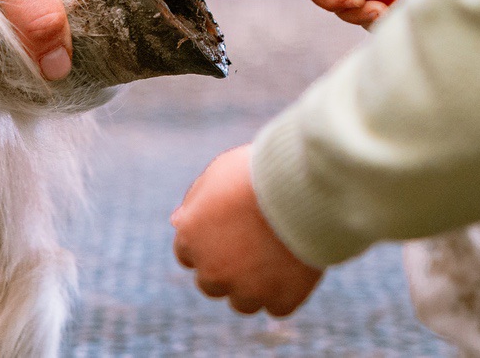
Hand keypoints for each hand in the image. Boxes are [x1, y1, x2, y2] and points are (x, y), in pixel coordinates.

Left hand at [172, 145, 323, 316]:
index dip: (210, 242)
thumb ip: (196, 200)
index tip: (233, 229)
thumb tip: (177, 221)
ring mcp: (247, 290)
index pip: (188, 254)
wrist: (302, 185)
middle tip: (257, 241)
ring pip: (243, 303)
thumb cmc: (260, 171)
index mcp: (190, 238)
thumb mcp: (219, 173)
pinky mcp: (281, 299)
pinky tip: (296, 267)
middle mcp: (212, 270)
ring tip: (278, 255)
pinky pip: (279, 306)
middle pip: (211, 283)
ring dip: (256, 286)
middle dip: (229, 268)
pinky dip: (286, 292)